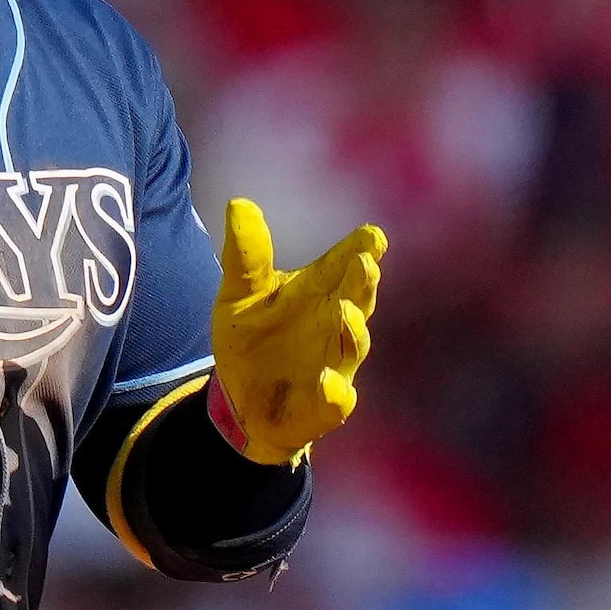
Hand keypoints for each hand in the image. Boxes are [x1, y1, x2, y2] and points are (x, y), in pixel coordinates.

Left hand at [206, 196, 383, 464]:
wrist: (241, 400)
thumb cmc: (252, 339)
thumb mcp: (240, 294)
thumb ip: (246, 256)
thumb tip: (238, 203)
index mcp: (319, 292)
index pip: (345, 265)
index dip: (362, 249)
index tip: (372, 235)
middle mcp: (335, 325)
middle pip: (358, 300)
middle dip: (363, 283)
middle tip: (364, 262)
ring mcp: (334, 365)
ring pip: (353, 347)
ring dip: (352, 330)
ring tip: (344, 312)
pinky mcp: (324, 406)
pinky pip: (336, 400)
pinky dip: (334, 391)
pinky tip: (327, 381)